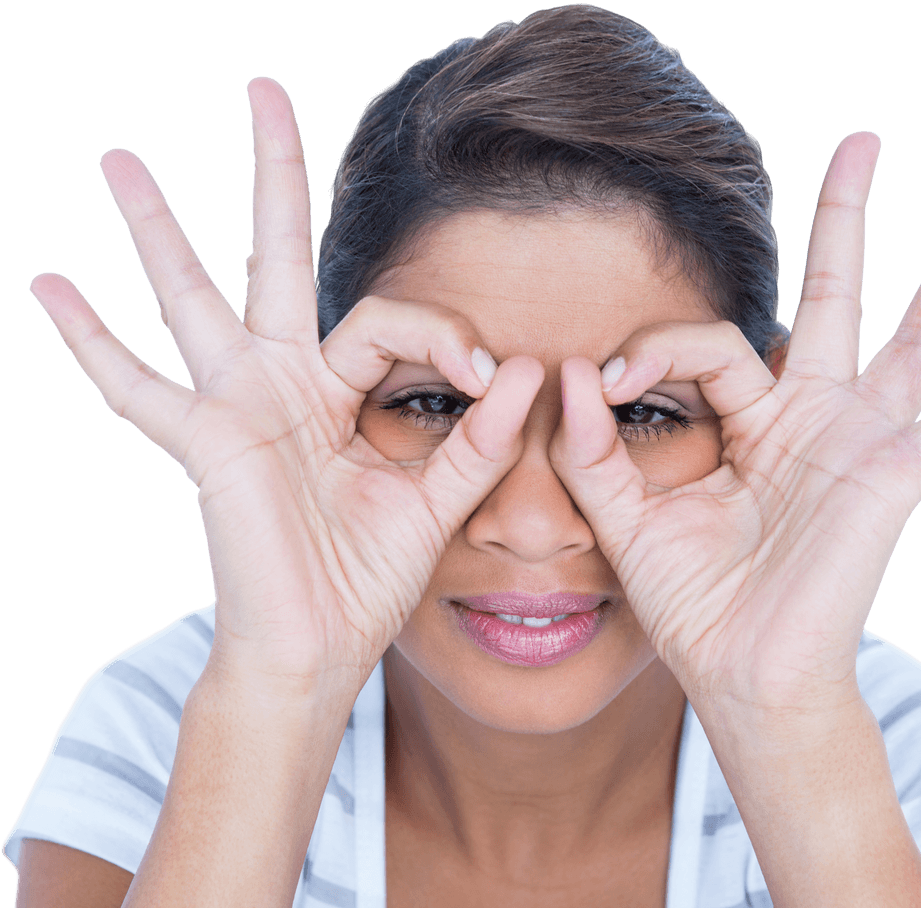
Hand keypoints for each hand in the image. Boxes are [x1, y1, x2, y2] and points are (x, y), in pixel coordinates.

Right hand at [31, 78, 541, 698]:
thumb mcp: (435, 502)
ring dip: (157, 228)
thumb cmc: (366, 580)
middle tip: (262, 91)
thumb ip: (478, 439)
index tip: (488, 373)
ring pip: (192, 295)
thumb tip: (531, 368)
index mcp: (337, 392)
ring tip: (118, 160)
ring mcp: (235, 405)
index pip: (388, 320)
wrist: (319, 649)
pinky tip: (50, 286)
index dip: (443, 334)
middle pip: (273, 256)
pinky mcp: (205, 442)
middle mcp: (281, 382)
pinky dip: (92, 341)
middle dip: (271, 175)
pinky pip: (136, 387)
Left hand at [551, 133, 920, 718]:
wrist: (739, 673)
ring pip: (910, 336)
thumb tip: (575, 369)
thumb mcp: (626, 518)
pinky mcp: (893, 475)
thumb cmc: (690, 601)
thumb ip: (592, 449)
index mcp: (748, 420)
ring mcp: (858, 441)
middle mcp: (809, 417)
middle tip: (862, 143)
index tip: (611, 381)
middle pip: (830, 296)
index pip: (711, 344)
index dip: (657, 349)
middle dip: (846, 220)